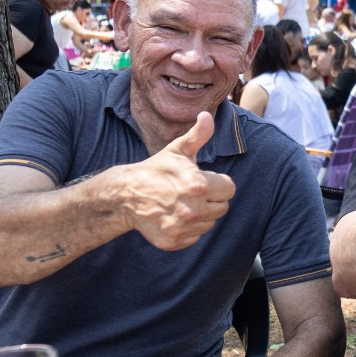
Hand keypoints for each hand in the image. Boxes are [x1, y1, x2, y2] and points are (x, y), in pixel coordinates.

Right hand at [113, 112, 236, 250]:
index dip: (218, 182)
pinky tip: (174, 215)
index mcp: (198, 185)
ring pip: (209, 223)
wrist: (126, 194)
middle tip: (191, 191)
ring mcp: (182, 228)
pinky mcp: (173, 241)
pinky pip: (195, 236)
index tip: (203, 179)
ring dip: (201, 214)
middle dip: (211, 198)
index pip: (229, 189)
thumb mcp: (178, 150)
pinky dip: (188, 228)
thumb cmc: (157, 169)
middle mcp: (192, 210)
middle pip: (222, 207)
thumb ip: (198, 135)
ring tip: (182, 202)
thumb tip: (207, 115)